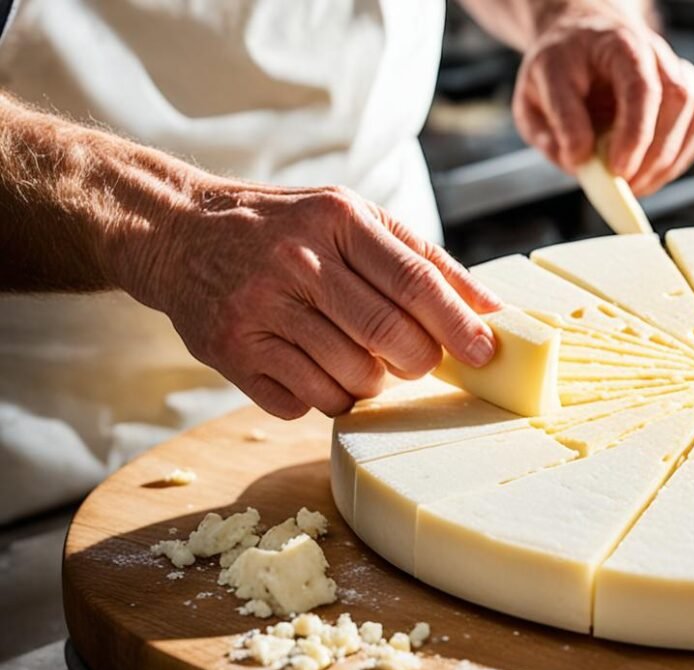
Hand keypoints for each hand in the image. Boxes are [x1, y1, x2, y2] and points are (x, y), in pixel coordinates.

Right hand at [122, 180, 501, 418]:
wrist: (179, 232)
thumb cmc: (287, 230)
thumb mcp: (351, 219)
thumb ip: (422, 259)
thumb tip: (490, 308)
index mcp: (337, 221)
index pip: (415, 282)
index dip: (457, 324)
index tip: (486, 352)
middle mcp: (296, 263)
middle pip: (388, 337)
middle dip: (419, 361)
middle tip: (418, 360)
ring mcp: (260, 309)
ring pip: (350, 379)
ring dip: (370, 383)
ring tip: (358, 358)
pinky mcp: (231, 352)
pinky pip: (305, 403)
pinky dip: (322, 396)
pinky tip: (311, 366)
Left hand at [512, 2, 693, 194]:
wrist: (581, 40)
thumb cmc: (558, 67)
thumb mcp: (534, 92)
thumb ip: (552, 127)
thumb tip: (578, 162)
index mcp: (617, 44)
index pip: (640, 87)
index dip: (634, 133)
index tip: (617, 169)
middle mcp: (653, 52)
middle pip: (675, 100)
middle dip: (653, 154)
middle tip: (625, 186)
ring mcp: (674, 70)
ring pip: (693, 113)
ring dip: (668, 160)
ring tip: (636, 186)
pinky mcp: (685, 91)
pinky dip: (679, 157)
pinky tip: (652, 175)